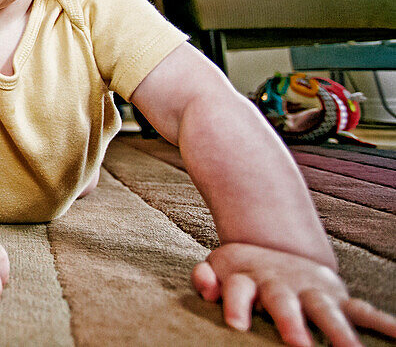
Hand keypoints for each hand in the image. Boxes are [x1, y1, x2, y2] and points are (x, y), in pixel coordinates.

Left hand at [192, 243, 395, 346]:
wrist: (272, 246)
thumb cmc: (239, 272)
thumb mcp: (218, 269)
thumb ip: (207, 279)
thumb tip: (206, 286)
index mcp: (248, 278)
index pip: (239, 289)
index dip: (236, 304)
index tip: (236, 325)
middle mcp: (281, 283)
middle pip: (284, 301)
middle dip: (291, 322)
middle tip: (298, 345)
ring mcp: (311, 288)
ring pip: (326, 308)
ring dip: (340, 330)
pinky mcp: (335, 295)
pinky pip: (361, 309)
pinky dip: (382, 322)